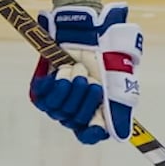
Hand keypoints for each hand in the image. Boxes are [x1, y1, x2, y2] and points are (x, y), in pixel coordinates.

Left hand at [29, 2, 143, 143]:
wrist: (87, 30)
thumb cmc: (107, 51)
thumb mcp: (121, 77)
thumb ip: (121, 105)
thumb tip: (120, 135)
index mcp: (97, 109)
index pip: (89, 135)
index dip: (90, 133)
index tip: (95, 123)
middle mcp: (77, 108)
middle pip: (74, 121)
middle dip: (83, 98)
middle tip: (89, 78)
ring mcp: (60, 100)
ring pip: (58, 111)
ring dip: (69, 88)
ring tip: (76, 70)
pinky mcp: (45, 89)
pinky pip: (43, 99)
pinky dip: (52, 85)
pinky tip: (60, 72)